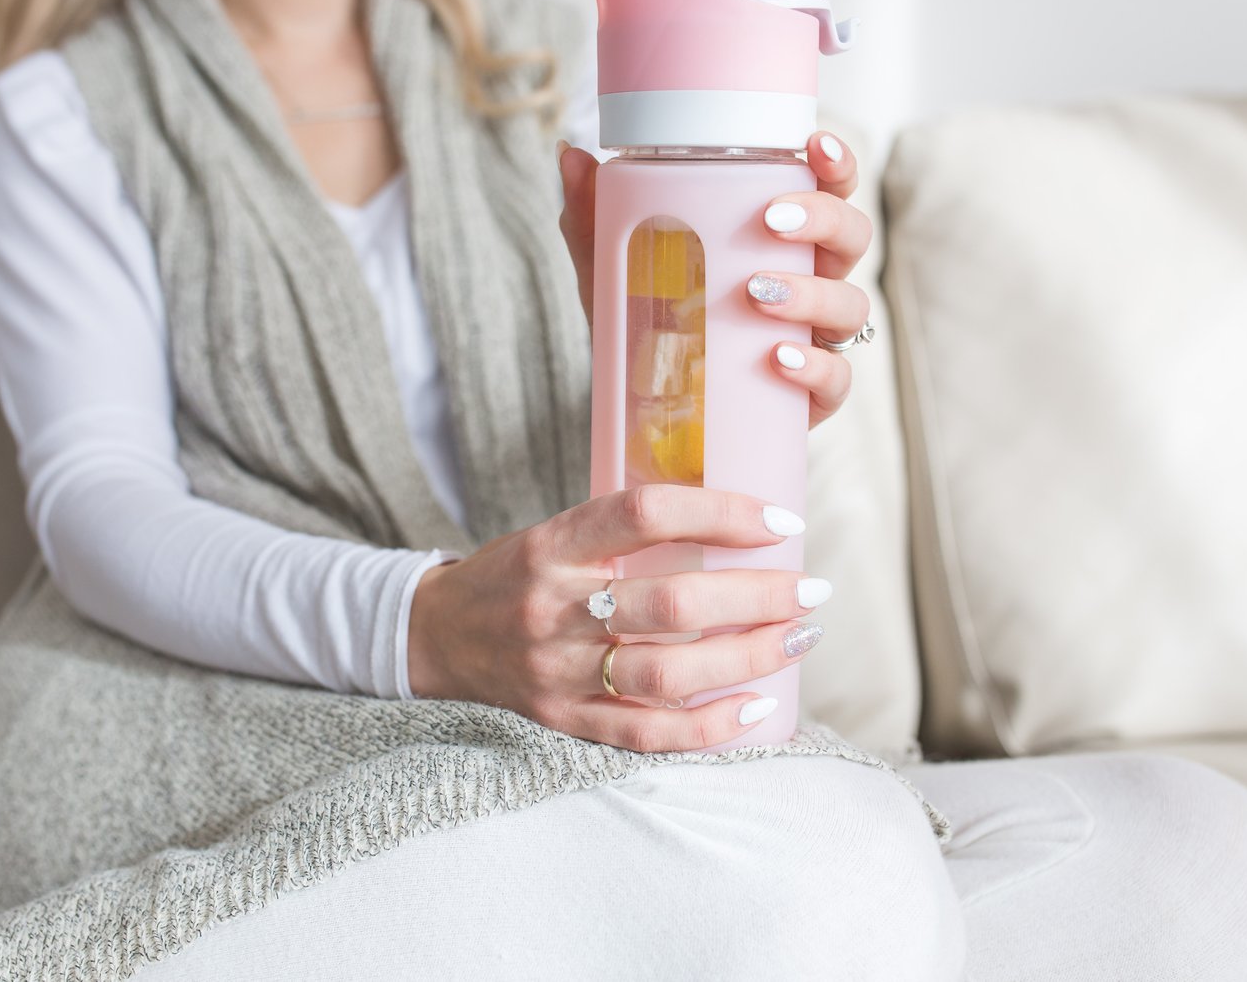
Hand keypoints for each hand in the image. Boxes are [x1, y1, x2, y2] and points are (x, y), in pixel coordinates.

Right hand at [407, 485, 827, 751]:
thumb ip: (625, 534)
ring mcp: (557, 671)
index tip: (780, 518)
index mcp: (553, 545)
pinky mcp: (562, 721)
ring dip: (748, 658)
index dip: (721, 513)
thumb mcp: (554, 535)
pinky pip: (646, 733)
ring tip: (797, 640)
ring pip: (669, 673)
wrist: (435, 638)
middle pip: (673, 603)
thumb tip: (738, 524)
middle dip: (758, 596)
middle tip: (811, 589)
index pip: (646, 514)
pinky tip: (755, 707)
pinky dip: (708, 727)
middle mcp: (554, 607)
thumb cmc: (515, 577)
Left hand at [556, 132, 872, 428]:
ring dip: (811, 293)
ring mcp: (815, 340)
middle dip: (823, 219)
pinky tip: (779, 358)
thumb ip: (593, 216)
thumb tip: (571, 155)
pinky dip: (816, 367)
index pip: (828, 191)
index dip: (835, 164)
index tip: (813, 145)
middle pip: (851, 237)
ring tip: (757, 293)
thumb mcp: (612, 270)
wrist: (642, 414)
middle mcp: (811, 282)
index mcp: (781, 241)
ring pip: (851, 306)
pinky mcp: (811, 397)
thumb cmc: (645, 327)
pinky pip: (837, 379)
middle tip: (771, 220)